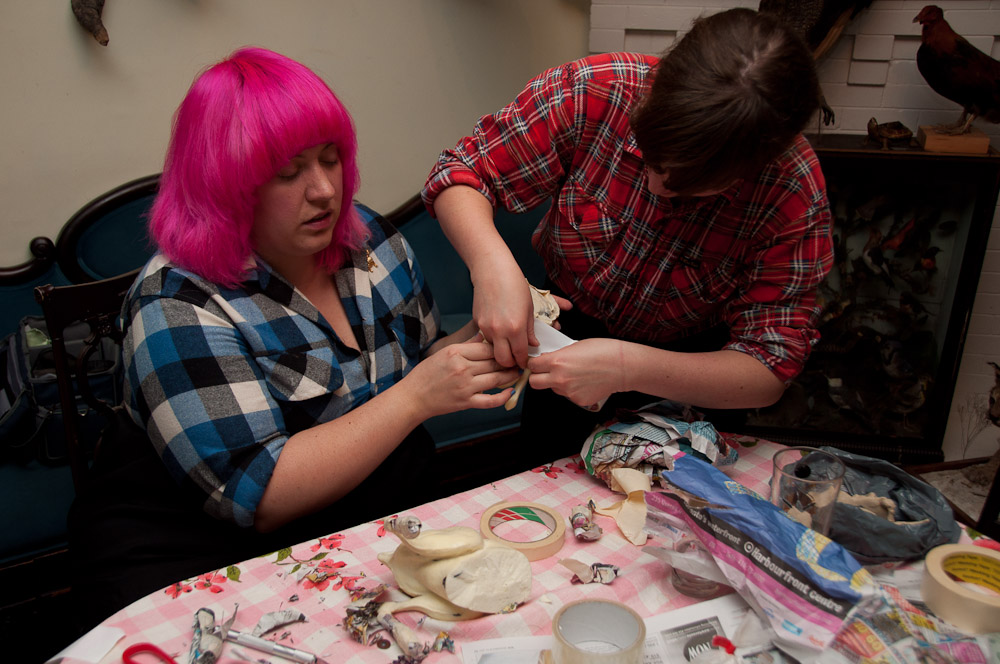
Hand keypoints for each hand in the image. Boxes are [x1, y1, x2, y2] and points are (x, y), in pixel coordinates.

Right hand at [405, 338, 519, 416]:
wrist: (413, 397)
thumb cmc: (426, 374)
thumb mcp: (443, 353)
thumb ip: (465, 345)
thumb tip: (483, 336)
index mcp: (456, 353)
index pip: (487, 347)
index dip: (501, 348)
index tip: (508, 348)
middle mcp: (462, 368)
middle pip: (494, 362)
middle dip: (509, 361)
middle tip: (518, 360)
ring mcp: (465, 386)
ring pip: (496, 379)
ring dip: (510, 376)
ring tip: (517, 372)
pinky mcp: (466, 402)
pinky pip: (490, 400)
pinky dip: (503, 397)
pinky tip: (510, 392)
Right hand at [470, 259, 532, 367]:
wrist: (492, 270)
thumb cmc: (513, 284)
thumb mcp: (529, 308)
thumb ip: (530, 330)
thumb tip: (532, 344)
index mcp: (516, 328)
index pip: (520, 355)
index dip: (523, 362)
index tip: (524, 363)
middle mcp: (499, 331)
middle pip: (503, 360)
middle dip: (510, 363)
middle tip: (515, 359)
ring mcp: (486, 328)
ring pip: (493, 350)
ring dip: (500, 350)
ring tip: (507, 343)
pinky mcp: (477, 322)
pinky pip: (485, 338)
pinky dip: (492, 339)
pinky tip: (498, 329)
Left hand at [526, 338, 625, 407]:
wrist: (623, 366)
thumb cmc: (603, 351)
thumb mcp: (575, 346)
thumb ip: (558, 355)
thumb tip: (548, 359)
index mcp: (557, 361)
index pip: (532, 365)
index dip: (535, 363)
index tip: (538, 362)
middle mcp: (559, 378)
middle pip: (534, 382)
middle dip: (537, 376)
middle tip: (545, 372)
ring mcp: (568, 391)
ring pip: (553, 389)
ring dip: (557, 383)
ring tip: (573, 374)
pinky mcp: (578, 400)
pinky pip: (567, 395)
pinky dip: (572, 389)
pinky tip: (583, 382)